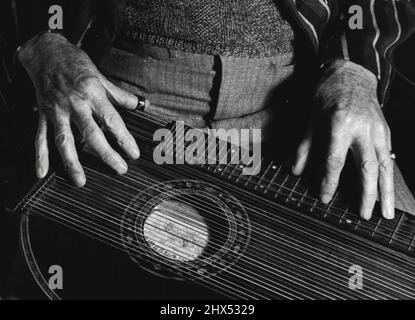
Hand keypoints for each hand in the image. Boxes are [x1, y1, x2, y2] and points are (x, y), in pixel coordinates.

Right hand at [18, 32, 139, 186]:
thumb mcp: (101, 76)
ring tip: (80, 181)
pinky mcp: (44, 115)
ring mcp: (58, 111)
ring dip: (72, 162)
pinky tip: (42, 172)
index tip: (133, 154)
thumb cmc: (76, 64)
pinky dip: (40, 156)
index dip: (124, 138)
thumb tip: (141, 104)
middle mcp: (76, 104)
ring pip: (65, 140)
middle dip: (106, 154)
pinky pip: (40, 137)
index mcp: (93, 94)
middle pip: (91, 133)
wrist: (46, 53)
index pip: (112, 120)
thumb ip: (120, 95)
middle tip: (119, 169)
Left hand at [292, 60, 393, 219]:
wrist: (352, 72)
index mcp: (340, 124)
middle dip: (367, 194)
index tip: (325, 198)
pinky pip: (389, 158)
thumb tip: (294, 170)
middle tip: (364, 215)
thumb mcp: (311, 118)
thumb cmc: (327, 94)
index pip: (334, 161)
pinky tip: (389, 191)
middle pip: (367, 168)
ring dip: (386, 192)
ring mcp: (378, 130)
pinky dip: (390, 177)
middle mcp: (363, 129)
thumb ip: (304, 146)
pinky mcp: (385, 131)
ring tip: (387, 214)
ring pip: (385, 166)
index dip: (329, 182)